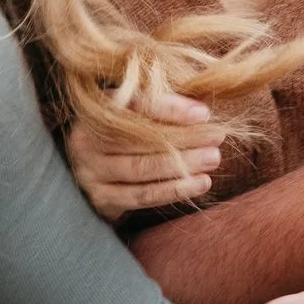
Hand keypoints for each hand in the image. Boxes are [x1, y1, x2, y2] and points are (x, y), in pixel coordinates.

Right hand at [64, 90, 225, 219]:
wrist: (92, 172)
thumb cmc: (123, 133)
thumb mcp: (133, 112)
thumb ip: (159, 105)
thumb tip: (202, 109)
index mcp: (95, 109)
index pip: (135, 105)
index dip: (171, 109)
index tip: (203, 113)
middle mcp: (85, 140)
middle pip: (141, 139)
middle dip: (185, 137)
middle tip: (218, 136)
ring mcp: (90, 172)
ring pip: (143, 168)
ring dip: (183, 164)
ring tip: (213, 158)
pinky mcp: (102, 199)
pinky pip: (143, 195)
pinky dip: (174, 189)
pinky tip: (200, 183)